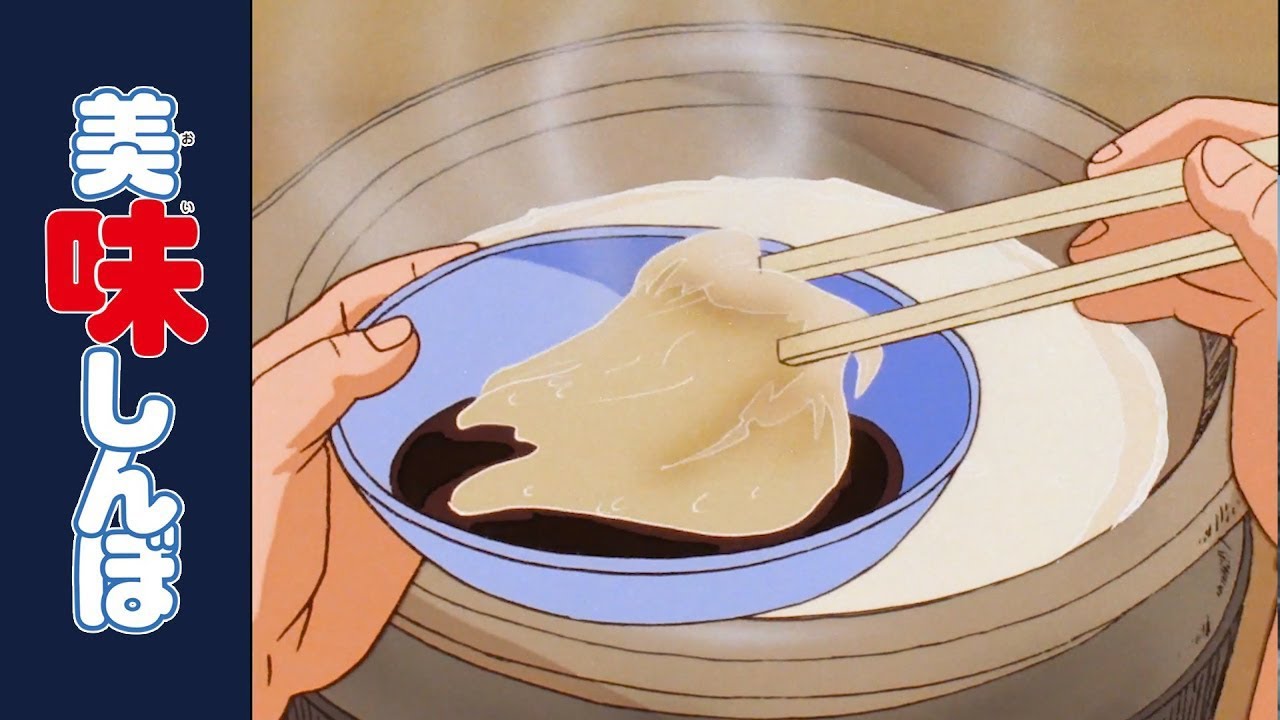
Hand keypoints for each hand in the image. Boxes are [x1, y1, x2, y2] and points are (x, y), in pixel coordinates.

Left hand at [251, 243, 475, 718]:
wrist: (258, 650)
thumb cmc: (234, 550)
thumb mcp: (264, 443)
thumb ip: (320, 379)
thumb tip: (398, 333)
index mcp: (291, 379)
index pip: (356, 306)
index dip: (409, 274)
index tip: (467, 255)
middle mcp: (336, 411)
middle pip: (403, 347)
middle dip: (452, 320)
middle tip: (513, 302)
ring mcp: (372, 458)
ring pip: (432, 401)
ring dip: (475, 381)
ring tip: (531, 358)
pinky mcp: (404, 506)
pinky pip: (452, 464)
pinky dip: (486, 447)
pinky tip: (519, 435)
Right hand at [1068, 97, 1275, 719]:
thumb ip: (1267, 229)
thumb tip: (1209, 162)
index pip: (1251, 141)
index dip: (1180, 140)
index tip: (1114, 168)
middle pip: (1214, 188)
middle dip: (1141, 201)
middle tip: (1084, 223)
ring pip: (1196, 240)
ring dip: (1133, 247)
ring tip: (1080, 263)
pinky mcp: (1261, 326)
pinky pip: (1194, 289)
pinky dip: (1144, 290)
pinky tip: (1104, 298)